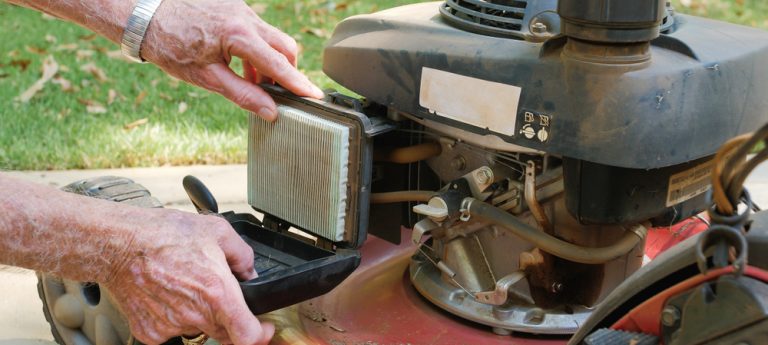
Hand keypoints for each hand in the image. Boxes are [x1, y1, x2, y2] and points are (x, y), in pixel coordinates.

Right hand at [104, 208, 271, 344]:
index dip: (261, 334)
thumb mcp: (218, 231)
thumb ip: (243, 256)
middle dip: (230, 317)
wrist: (118, 243)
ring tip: (185, 284)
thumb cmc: (162, 234)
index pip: (248, 337)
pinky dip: (174, 316)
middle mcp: (195, 315)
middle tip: (218, 294)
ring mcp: (171, 327)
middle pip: (225, 333)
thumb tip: (251, 272)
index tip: (263, 328)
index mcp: (217, 293)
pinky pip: (172, 330)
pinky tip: (167, 293)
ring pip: (199, 329)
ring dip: (200, 313)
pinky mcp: (150, 332)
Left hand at [141, 0, 323, 120]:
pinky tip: (240, 63)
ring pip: (271, 37)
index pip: (279, 65)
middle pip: (285, 46)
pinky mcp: (234, 6)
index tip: (315, 97)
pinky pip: (257, 29)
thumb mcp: (206, 77)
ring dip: (269, 61)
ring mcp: (240, 9)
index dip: (298, 84)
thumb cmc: (169, 44)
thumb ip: (242, 94)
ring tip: (253, 81)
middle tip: (280, 93)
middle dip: (287, 71)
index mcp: (239, 36)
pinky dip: (256, 49)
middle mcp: (245, 18)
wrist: (145, 13)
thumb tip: (270, 111)